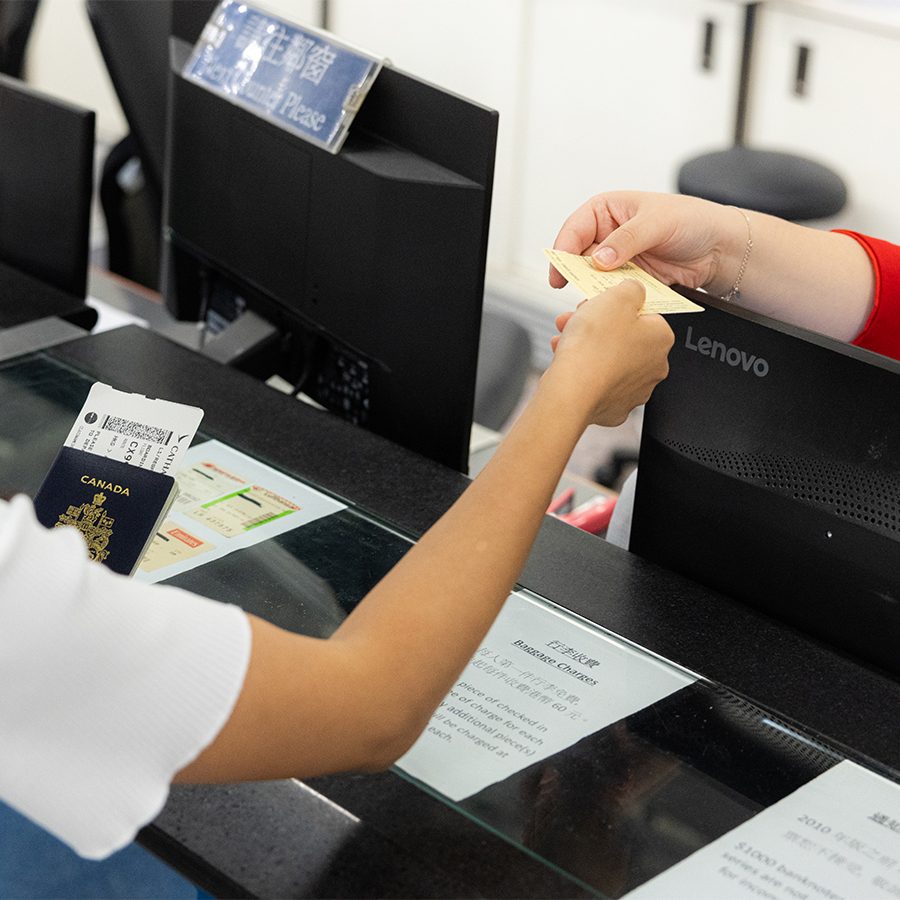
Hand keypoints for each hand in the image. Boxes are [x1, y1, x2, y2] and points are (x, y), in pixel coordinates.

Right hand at [546, 280, 672, 426]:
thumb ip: (632, 288)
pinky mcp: (614, 408)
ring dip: (588, 347)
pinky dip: (585, 372)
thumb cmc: (593, 347)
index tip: (601, 305)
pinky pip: (599, 382)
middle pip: (625, 338)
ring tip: (566, 340)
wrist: (571, 390)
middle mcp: (654, 367)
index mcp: (661, 338)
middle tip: (579, 320)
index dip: (617, 306)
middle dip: (599, 327)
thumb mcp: (616, 296)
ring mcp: (634, 390)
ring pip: (610, 360)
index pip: (644, 314)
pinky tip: (568, 363)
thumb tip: (635, 290)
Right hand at [549, 191, 746, 297]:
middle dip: (575, 274)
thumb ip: (626, 239)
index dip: (563, 249)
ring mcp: (618, 260)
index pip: (575, 229)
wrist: (720, 248)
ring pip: (593, 278)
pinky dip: (608, 302)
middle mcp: (608, 235)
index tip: (560, 271)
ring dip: (591, 291)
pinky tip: (608, 308)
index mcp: (607, 210)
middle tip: (571, 290)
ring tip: (591, 303)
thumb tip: (599, 258)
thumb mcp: (657, 221)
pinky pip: (611, 293)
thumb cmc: (693, 220)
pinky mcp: (629, 281)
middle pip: (579, 257)